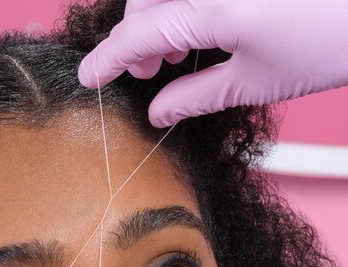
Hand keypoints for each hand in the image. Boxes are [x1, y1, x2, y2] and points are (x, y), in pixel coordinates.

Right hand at [78, 0, 347, 126]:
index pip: (136, 35)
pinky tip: (196, 26)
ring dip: (155, 18)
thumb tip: (158, 111)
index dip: (106, 59)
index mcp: (210, 8)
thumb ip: (195, 96)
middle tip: (144, 75)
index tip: (88, 78)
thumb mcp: (255, 81)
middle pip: (143, 2)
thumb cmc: (332, 40)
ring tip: (170, 55)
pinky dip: (179, 7)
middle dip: (133, 38)